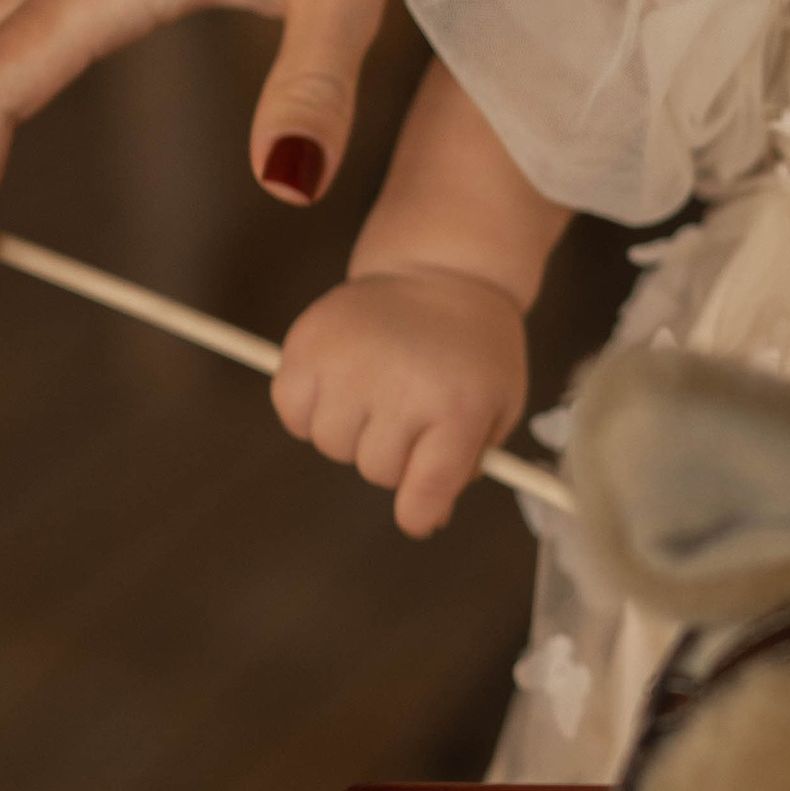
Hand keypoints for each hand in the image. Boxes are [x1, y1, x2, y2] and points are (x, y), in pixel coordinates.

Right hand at [273, 269, 527, 535]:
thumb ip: (467, 466)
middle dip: (393, 456)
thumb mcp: (497, 406)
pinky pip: (292, 410)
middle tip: (411, 415)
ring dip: (352, 431)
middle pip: (376, 471)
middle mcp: (402, 386)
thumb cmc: (474, 352)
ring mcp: (350, 362)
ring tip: (379, 389)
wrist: (443, 270)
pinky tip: (342, 381)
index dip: (417, 512)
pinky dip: (310, 407)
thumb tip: (425, 520)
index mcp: (459, 407)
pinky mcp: (309, 343)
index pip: (423, 491)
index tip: (416, 512)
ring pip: (331, 444)